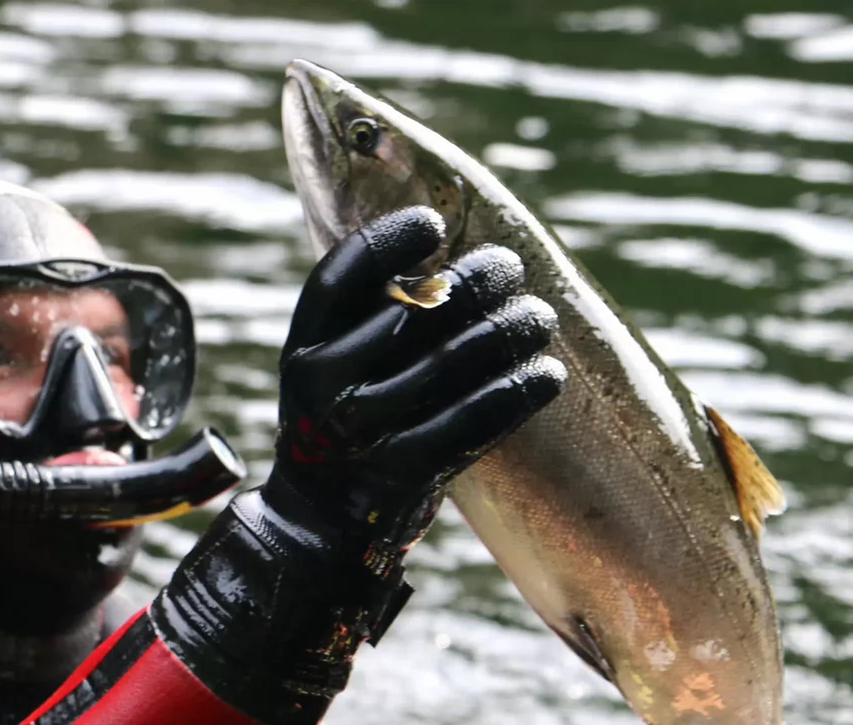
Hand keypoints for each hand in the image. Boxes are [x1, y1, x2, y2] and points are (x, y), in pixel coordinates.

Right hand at [271, 206, 564, 563]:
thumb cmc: (348, 415)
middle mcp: (325, 387)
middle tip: (509, 266)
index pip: (343, 275)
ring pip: (456, 360)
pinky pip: (477, 419)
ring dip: (510, 329)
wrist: (322, 518)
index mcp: (304, 346)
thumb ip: (372, 311)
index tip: (435, 223)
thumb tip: (455, 248)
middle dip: (475, 280)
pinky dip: (520, 389)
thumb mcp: (334, 361)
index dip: (391, 239)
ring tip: (539, 315)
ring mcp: (364, 432)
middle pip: (415, 311)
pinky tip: (547, 372)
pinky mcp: (405, 471)